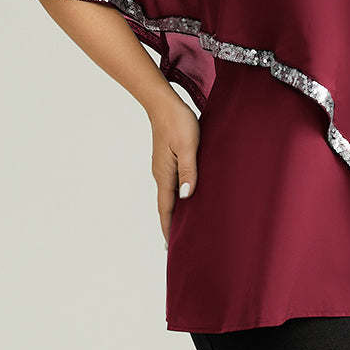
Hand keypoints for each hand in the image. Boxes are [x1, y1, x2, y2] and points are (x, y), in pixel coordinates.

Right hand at [148, 92, 200, 247]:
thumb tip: (186, 197)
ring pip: (169, 194)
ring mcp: (163, 166)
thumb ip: (188, 171)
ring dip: (174, 210)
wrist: (163, 102)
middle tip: (178, 243)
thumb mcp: (188, 146)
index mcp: (164, 174)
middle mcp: (161, 173)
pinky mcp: (167, 158)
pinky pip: (172, 183)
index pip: (166, 208)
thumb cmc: (178, 121)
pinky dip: (177, 195)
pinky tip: (186, 196)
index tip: (170, 247)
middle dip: (170, 224)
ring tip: (183, 225)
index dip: (169, 227)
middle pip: (166, 205)